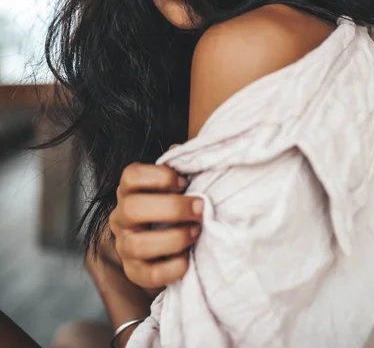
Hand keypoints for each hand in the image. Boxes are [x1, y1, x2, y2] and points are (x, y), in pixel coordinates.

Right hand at [109, 162, 203, 288]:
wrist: (165, 245)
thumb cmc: (174, 205)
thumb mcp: (176, 184)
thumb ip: (179, 166)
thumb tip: (183, 150)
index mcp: (129, 190)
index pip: (131, 176)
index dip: (159, 176)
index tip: (184, 182)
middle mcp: (121, 216)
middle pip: (134, 208)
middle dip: (173, 208)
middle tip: (200, 208)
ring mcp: (124, 245)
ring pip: (139, 244)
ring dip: (174, 238)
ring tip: (196, 232)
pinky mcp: (134, 271)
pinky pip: (148, 274)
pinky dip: (172, 267)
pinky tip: (188, 259)